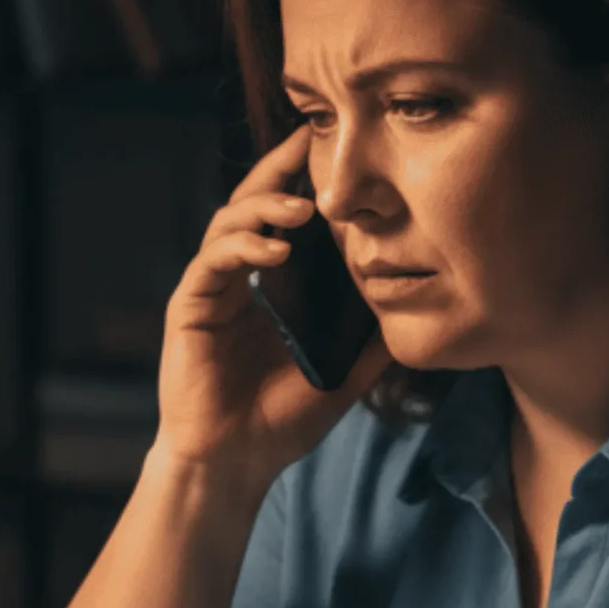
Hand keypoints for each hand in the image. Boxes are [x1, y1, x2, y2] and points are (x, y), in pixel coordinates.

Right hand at [156, 127, 390, 493]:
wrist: (235, 464)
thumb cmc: (280, 422)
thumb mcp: (343, 374)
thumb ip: (372, 341)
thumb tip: (418, 310)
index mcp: (268, 286)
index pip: (284, 218)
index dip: (304, 181)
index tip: (336, 151)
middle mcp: (236, 278)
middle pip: (252, 202)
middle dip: (279, 169)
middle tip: (311, 144)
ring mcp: (210, 290)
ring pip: (229, 222)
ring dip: (264, 206)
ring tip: (303, 208)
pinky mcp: (190, 307)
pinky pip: (212, 262)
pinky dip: (242, 247)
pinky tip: (275, 250)